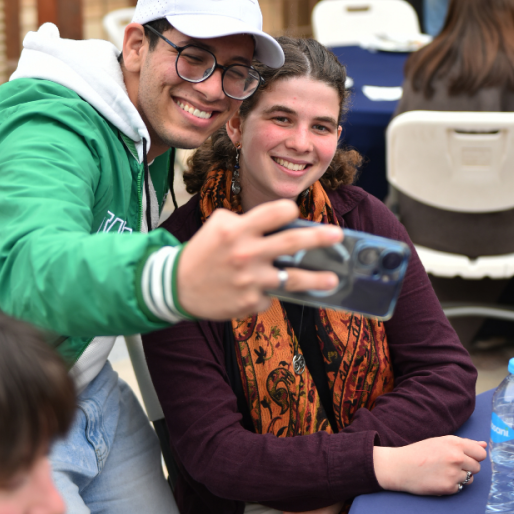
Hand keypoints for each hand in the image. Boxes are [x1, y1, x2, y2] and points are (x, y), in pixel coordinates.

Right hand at [175, 199, 340, 320]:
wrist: (176, 286)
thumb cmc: (201, 253)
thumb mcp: (217, 227)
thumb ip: (246, 222)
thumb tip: (279, 224)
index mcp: (237, 230)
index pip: (276, 213)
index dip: (289, 211)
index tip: (294, 214)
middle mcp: (246, 253)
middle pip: (293, 242)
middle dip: (320, 238)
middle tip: (337, 236)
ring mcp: (250, 280)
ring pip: (294, 279)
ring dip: (317, 279)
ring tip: (332, 279)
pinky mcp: (251, 302)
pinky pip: (271, 296)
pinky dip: (268, 293)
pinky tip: (258, 291)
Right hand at [373, 436, 486, 495]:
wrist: (399, 467)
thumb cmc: (418, 453)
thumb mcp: (440, 442)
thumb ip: (464, 443)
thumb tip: (484, 445)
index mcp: (455, 444)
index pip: (481, 453)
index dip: (474, 456)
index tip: (464, 458)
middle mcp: (456, 458)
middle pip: (477, 467)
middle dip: (466, 467)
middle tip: (449, 466)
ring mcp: (453, 473)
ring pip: (470, 479)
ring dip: (460, 477)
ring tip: (442, 473)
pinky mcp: (449, 487)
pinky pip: (460, 488)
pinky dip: (451, 486)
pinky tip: (438, 480)